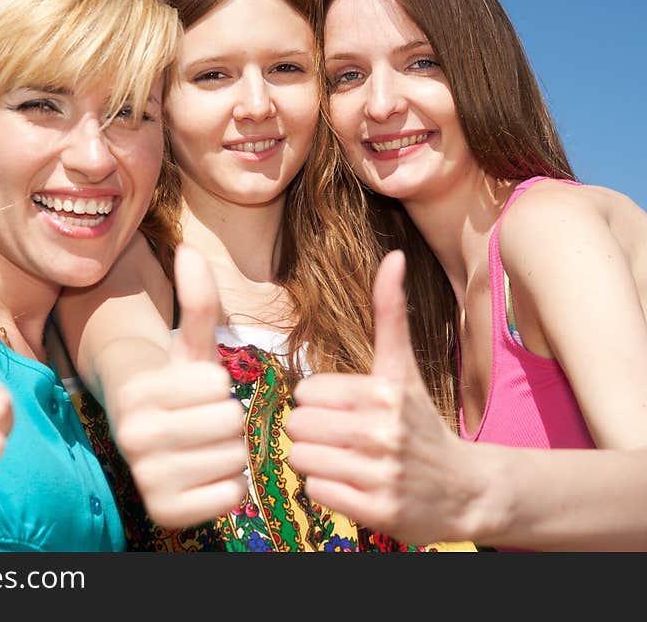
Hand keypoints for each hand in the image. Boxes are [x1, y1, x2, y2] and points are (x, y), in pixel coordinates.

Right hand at [112, 244, 247, 527]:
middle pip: (230, 422)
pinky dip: (229, 484)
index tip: (194, 391)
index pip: (220, 387)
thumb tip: (190, 248)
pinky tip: (203, 472)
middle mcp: (133, 438)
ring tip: (202, 444)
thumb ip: (195, 298)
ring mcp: (146, 479)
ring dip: (229, 451)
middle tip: (202, 420)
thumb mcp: (189, 342)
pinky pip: (231, 494)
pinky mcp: (164, 512)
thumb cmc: (176, 382)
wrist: (149, 432)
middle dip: (226, 418)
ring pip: (234, 458)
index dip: (217, 385)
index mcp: (138, 392)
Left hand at [287, 250, 469, 545]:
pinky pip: (316, 490)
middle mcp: (381, 431)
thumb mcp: (404, 366)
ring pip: (301, 457)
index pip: (305, 391)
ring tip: (346, 460)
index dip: (319, 402)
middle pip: (298, 425)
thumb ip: (391, 312)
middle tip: (343, 438)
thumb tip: (394, 256)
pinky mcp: (377, 510)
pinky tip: (354, 485)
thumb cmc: (422, 422)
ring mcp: (380, 473)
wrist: (467, 490)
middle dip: (313, 431)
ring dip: (316, 460)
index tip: (344, 409)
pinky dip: (328, 489)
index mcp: (383, 391)